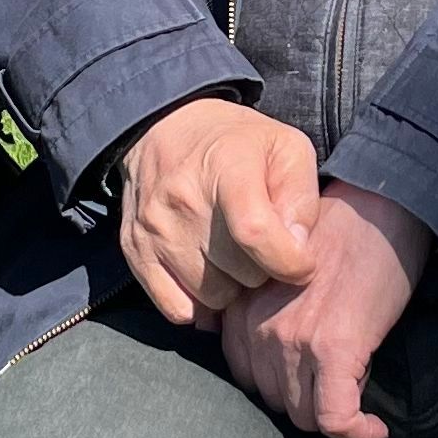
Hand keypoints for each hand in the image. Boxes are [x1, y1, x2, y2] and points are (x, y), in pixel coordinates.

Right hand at [117, 98, 320, 324]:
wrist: (163, 128)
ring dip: (231, 285)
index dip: (289, 262)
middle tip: (260, 244)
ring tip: (231, 253)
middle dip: (262, 268)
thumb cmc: (236, 144)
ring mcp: (154, 229)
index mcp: (227, 167)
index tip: (301, 264)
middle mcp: (183, 200)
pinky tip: (207, 273)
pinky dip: (199, 302)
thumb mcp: (285, 148)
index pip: (255, 233)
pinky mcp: (135, 252)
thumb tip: (297, 250)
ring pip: (213, 297)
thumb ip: (302, 199)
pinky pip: (177, 309)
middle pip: (242, 273)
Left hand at [221, 185, 431, 437]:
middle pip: (276, 400)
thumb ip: (269, 315)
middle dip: (308, 397)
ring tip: (360, 384)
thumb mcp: (283, 277)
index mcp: (241, 307)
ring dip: (332, 412)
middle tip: (342, 376)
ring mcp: (292, 340)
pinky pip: (335, 417)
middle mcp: (257, 326)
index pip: (248, 375)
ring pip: (303, 415)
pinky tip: (375, 430)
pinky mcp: (334, 349)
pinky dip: (356, 432)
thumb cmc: (342, 237)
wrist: (381, 207)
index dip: (283, 382)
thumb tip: (288, 367)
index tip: (312, 376)